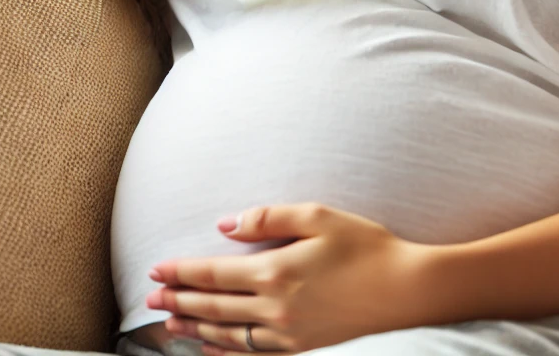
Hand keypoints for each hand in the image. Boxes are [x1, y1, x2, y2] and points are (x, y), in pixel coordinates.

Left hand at [145, 203, 444, 354]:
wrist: (406, 290)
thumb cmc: (364, 245)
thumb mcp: (316, 216)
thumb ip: (268, 219)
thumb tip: (225, 225)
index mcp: (275, 271)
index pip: (214, 273)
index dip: (182, 272)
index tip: (156, 269)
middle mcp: (276, 308)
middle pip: (214, 306)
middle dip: (179, 301)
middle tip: (151, 297)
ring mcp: (289, 334)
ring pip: (229, 335)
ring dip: (196, 328)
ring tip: (171, 324)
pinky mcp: (304, 348)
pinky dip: (228, 353)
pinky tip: (212, 349)